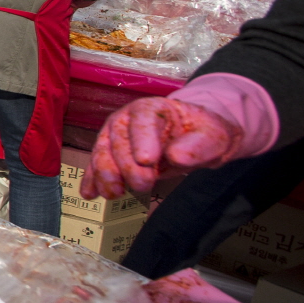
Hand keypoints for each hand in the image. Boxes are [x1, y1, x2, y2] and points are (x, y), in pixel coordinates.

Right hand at [81, 96, 242, 199]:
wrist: (195, 139)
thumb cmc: (203, 133)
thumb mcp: (212, 135)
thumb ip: (197, 144)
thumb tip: (176, 156)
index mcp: (152, 108)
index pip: (142, 120)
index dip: (142, 139)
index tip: (147, 160)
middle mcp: (127, 119)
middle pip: (119, 140)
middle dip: (127, 165)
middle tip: (143, 185)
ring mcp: (115, 137)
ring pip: (103, 153)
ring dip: (105, 175)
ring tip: (114, 193)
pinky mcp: (111, 155)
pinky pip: (98, 166)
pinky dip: (93, 181)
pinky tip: (90, 194)